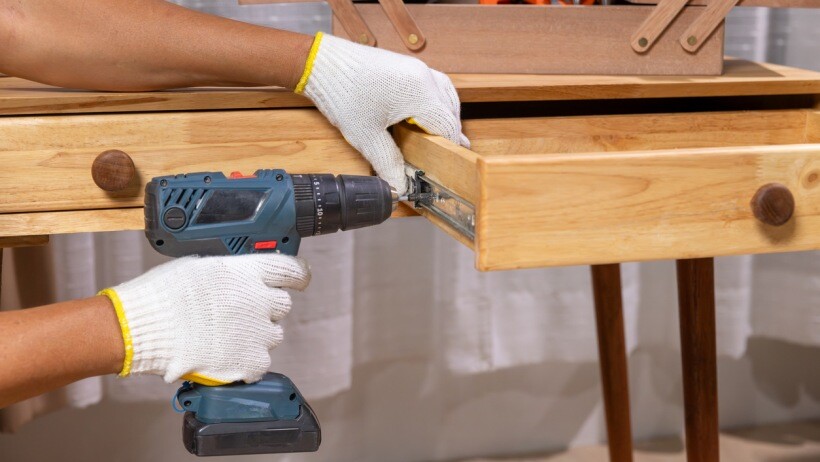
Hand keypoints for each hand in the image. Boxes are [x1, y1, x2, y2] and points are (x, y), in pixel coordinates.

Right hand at [99, 254, 309, 384]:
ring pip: (272, 334)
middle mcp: (259, 300)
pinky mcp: (250, 361)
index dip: (299, 275)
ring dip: (256, 334)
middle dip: (265, 307)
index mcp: (248, 272)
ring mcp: (257, 332)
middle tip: (238, 313)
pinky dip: (247, 361)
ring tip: (224, 336)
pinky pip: (261, 362)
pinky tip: (225, 355)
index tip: (299, 279)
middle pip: (282, 304)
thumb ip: (230, 273)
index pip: (293, 270)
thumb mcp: (200, 266)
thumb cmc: (162, 294)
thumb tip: (239, 278)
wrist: (140, 328)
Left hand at [295, 32, 469, 194]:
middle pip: (450, 111)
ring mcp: (416, 68)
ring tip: (433, 137)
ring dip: (443, 117)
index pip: (448, 126)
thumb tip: (399, 187)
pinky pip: (432, 85)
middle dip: (447, 134)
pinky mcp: (406, 65)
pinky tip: (421, 116)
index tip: (444, 165)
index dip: (450, 148)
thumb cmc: (343, 95)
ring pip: (445, 96)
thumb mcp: (367, 137)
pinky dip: (433, 103)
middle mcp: (424, 77)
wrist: (322, 63)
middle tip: (439, 156)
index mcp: (420, 94)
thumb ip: (388, 163)